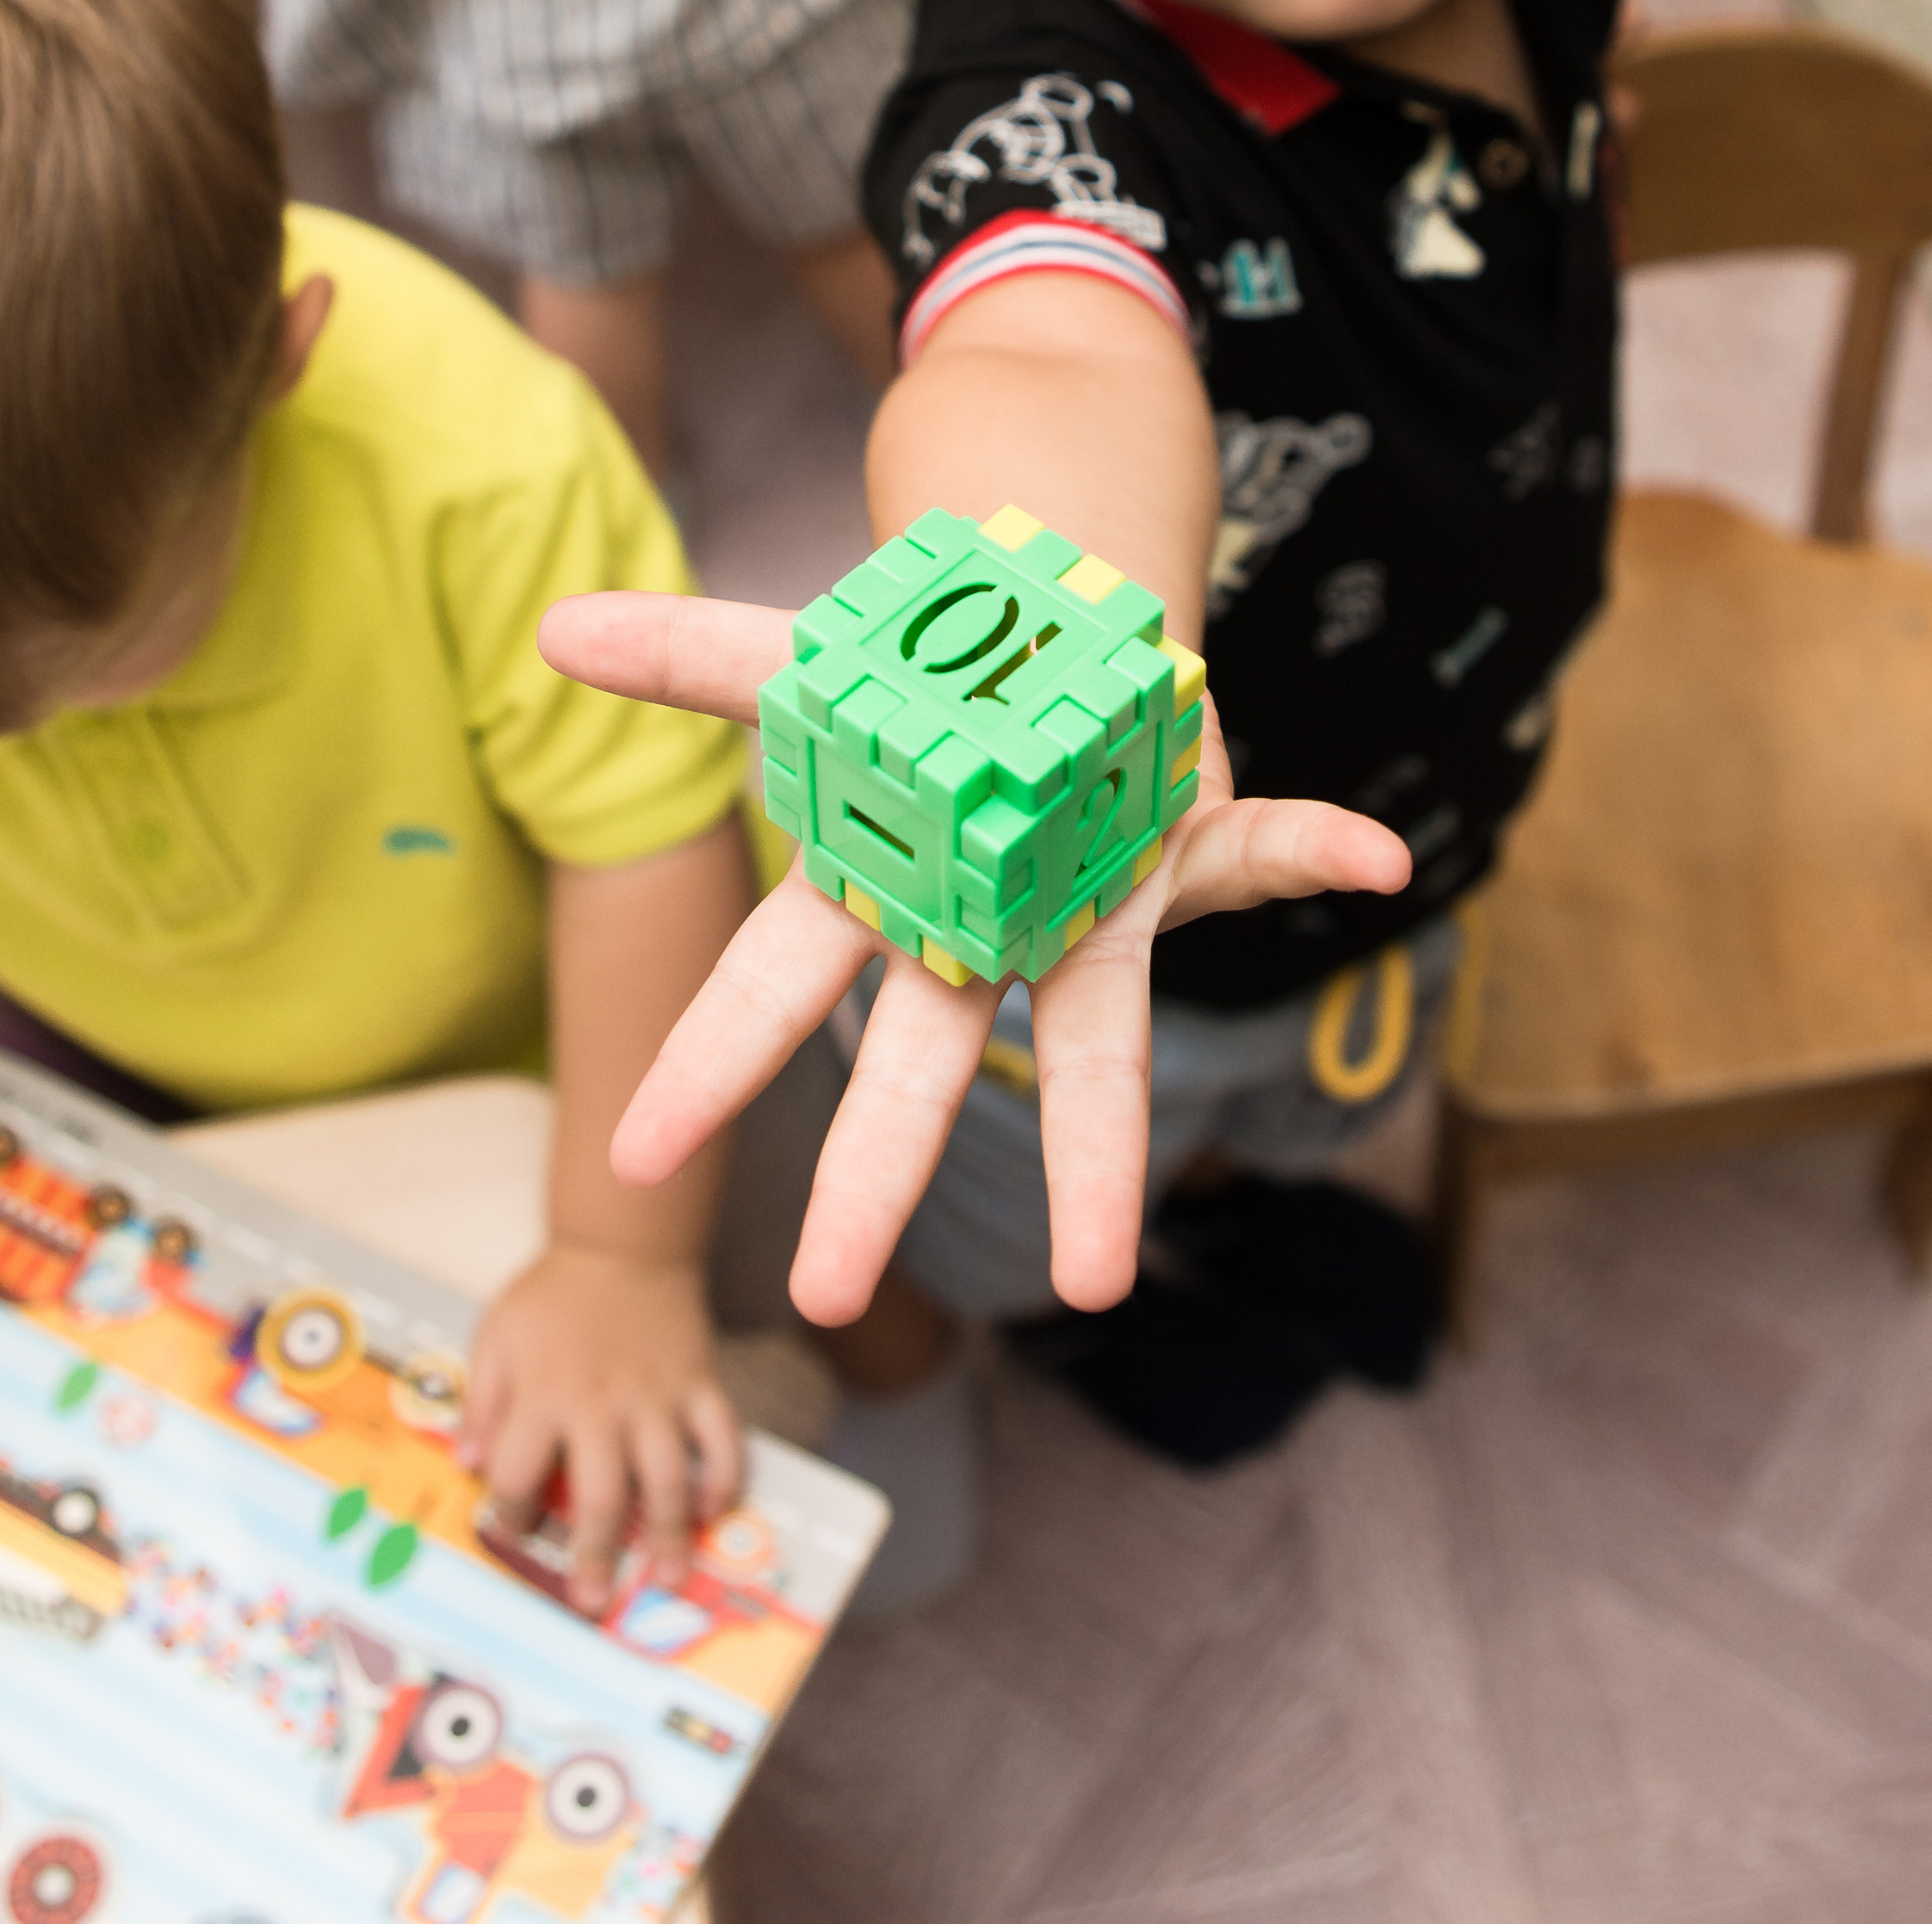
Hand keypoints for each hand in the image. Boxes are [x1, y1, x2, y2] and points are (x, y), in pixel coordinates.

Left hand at [460, 1245, 743, 1616]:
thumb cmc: (551, 1298)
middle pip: (601, 1496)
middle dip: (596, 1554)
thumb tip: (470, 1465)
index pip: (519, 1475)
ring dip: (670, 1532)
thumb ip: (480, 1401)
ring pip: (669, 1477)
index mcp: (543, 1397)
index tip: (513, 1530)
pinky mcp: (700, 1382)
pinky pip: (724, 1437)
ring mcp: (658, 1397)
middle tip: (593, 1600)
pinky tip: (716, 1509)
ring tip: (670, 1577)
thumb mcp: (496, 1336)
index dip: (510, 1512)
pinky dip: (725, 1477)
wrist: (623, 1245)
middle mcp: (602, 1406)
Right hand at [536, 591, 1407, 1327]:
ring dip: (1097, 1162)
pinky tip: (1377, 856)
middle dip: (877, 1178)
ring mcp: (1088, 911)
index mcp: (880, 893)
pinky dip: (1319, 846)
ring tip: (1096, 1284)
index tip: (640, 1164)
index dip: (710, 1068)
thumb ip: (688, 655)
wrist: (1043, 630)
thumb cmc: (916, 678)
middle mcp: (981, 934)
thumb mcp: (799, 658)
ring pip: (1094, 1052)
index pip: (776, 987)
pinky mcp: (1184, 856)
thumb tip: (553, 632)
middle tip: (828, 1301)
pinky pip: (1257, 851)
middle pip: (923, 1068)